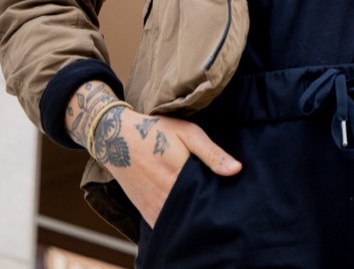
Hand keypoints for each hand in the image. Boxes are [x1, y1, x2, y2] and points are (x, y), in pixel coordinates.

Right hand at [66, 82, 241, 225]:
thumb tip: (236, 170)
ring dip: (189, 217)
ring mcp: (152, 205)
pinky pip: (162, 223)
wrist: (116, 138)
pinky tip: (184, 211)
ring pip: (177, 221)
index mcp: (178, 178)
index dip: (219, 200)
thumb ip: (212, 154)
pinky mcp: (143, 208)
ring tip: (202, 205)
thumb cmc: (157, 131)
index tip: (228, 196)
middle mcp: (164, 197)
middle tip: (217, 200)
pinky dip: (174, 221)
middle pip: (193, 213)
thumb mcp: (189, 133)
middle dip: (206, 209)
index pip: (206, 200)